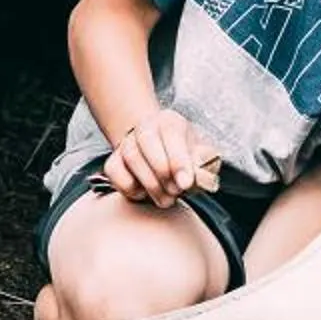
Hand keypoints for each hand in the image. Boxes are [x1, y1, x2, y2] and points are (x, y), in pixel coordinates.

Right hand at [104, 109, 221, 207]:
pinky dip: (131, 188)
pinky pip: (115, 173)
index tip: (186, 183)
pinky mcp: (114, 161)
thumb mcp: (203, 159)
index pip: (171, 132)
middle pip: (146, 141)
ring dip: (151, 184)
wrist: (165, 162)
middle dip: (163, 172)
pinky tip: (146, 193)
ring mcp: (127, 143)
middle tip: (177, 192)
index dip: (178, 159)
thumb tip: (199, 175)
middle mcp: (145, 127)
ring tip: (167, 198)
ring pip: (131, 158)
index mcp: (170, 121)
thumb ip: (207, 165)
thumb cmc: (187, 161)